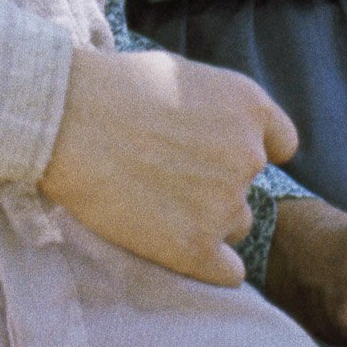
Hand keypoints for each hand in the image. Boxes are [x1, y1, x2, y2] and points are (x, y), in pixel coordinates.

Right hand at [40, 43, 297, 284]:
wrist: (65, 120)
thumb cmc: (113, 88)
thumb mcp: (182, 73)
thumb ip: (218, 107)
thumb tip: (223, 131)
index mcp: (250, 107)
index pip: (281, 144)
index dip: (246, 149)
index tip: (214, 152)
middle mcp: (248, 156)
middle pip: (249, 187)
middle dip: (216, 183)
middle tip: (165, 174)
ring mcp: (225, 205)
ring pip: (234, 225)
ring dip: (206, 220)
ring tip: (154, 202)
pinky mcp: (198, 248)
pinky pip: (229, 272)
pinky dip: (208, 263)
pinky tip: (174, 245)